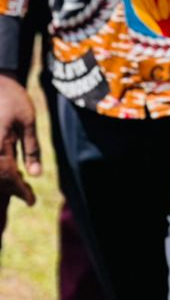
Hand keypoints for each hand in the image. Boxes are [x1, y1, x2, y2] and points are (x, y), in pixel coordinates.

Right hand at [0, 73, 40, 206]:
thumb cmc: (13, 98)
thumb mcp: (28, 121)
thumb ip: (31, 149)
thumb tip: (36, 175)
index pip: (8, 176)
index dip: (20, 191)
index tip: (31, 201)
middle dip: (11, 189)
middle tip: (27, 193)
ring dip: (4, 180)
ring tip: (19, 181)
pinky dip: (0, 170)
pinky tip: (9, 168)